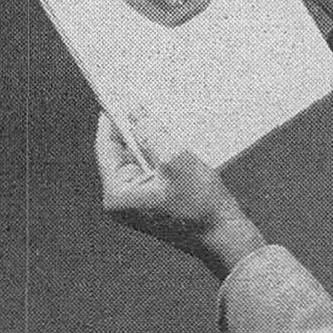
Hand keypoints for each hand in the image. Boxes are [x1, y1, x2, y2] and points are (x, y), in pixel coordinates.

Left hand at [95, 112, 264, 279]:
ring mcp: (137, 203)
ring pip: (137, 160)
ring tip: (160, 117)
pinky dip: (158, 153)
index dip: (112, 118)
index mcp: (118, 194)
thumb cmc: (201, 205)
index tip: (116, 94)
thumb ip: (151, 133)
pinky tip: (171, 139)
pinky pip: (150, 170)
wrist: (225, 238)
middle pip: (121, 153)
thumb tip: (134, 112)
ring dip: (149, 139)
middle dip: (132, 127)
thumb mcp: (175, 160)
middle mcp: (121, 200)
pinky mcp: (153, 202)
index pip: (107, 147)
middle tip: (143, 99)